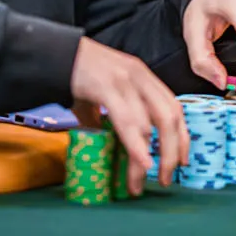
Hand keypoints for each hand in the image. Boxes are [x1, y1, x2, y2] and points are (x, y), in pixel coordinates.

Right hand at [69, 37, 188, 194]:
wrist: (54, 53)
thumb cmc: (78, 73)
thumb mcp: (103, 93)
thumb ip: (108, 116)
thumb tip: (108, 143)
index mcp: (143, 76)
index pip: (174, 107)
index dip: (181, 136)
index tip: (181, 160)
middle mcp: (139, 76)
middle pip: (169, 117)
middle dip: (172, 151)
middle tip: (166, 178)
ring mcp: (124, 80)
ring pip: (149, 123)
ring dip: (148, 157)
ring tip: (139, 182)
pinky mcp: (107, 86)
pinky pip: (127, 120)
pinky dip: (137, 145)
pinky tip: (141, 163)